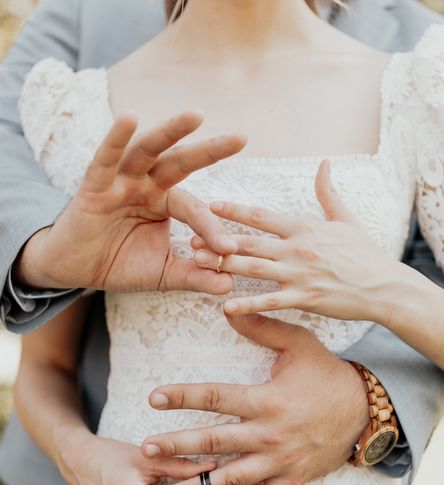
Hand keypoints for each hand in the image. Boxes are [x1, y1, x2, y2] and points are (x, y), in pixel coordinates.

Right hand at [15, 112, 245, 293]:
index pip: (195, 209)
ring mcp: (120, 181)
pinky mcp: (93, 185)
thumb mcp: (163, 273)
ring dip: (170, 132)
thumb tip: (229, 284)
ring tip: (195, 116)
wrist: (77, 271)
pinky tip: (129, 119)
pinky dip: (116, 139)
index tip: (229, 249)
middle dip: (210, 151)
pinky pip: (105, 159)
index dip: (212, 228)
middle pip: (180, 162)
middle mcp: (146, 185)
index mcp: (165, 202)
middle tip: (242, 139)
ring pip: (147, 150)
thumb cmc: (120, 264)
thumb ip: (194, 276)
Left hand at [141, 314, 368, 484]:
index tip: (154, 397)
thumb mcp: (298, 343)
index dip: (182, 396)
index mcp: (265, 400)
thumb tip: (227, 309)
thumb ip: (262, 327)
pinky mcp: (291, 480)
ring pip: (232, 480)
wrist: (365, 409)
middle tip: (146, 451)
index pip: (215, 396)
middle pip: (214, 441)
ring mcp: (278, 461)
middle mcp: (268, 434)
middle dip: (177, 446)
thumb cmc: (327, 374)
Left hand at [191, 160, 397, 321]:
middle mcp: (297, 248)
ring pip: (253, 268)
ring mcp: (299, 274)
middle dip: (218, 240)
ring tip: (198, 264)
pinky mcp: (304, 298)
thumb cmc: (364, 253)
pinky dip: (247, 304)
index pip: (261, 216)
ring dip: (223, 266)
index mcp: (304, 227)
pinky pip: (270, 301)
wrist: (384, 286)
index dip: (233, 210)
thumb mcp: (345, 218)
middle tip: (191, 239)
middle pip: (249, 242)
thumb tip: (324, 163)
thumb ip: (327, 192)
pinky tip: (225, 307)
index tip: (209, 205)